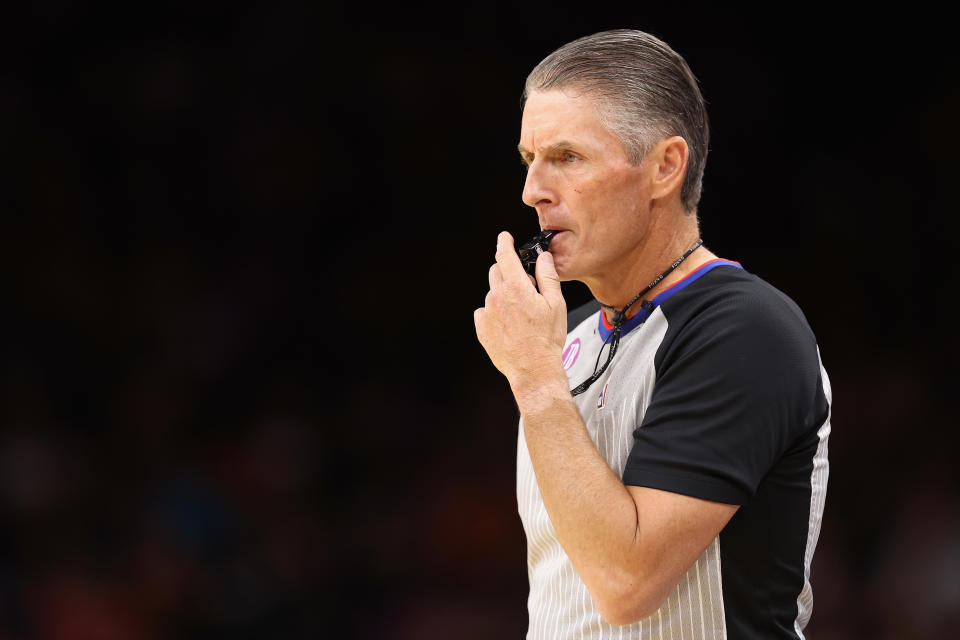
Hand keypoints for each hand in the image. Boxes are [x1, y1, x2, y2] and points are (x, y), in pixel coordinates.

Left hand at [474, 231, 567, 389]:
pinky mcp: (481, 328)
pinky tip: (510, 326)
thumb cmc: (547, 339)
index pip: (505, 256)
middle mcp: (496, 297)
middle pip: (497, 272)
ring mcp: (486, 313)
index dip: (504, 243)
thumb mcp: (556, 304)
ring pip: (492, 293)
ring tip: (521, 316)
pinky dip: (495, 312)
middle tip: (526, 289)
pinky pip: (485, 312)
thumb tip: (543, 257)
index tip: (504, 237)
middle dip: (509, 273)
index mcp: (515, 287)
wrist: (533, 369)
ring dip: (503, 295)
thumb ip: (547, 276)